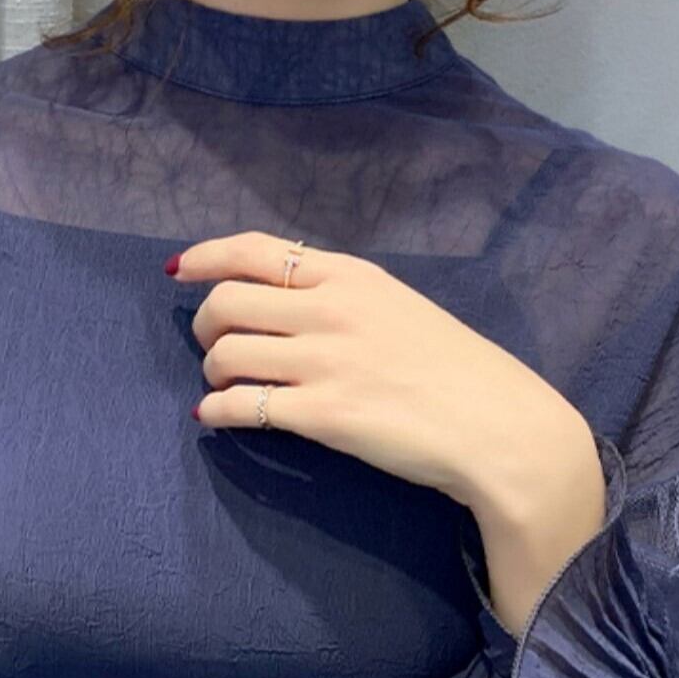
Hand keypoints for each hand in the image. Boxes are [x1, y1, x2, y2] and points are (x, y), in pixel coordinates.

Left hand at [171, 230, 605, 677]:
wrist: (499, 429)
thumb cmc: (456, 372)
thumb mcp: (400, 308)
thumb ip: (343, 298)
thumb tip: (283, 304)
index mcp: (351, 275)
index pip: (255, 249)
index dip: (205, 257)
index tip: (179, 271)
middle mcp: (331, 308)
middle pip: (227, 300)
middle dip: (205, 324)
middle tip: (213, 345)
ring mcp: (325, 361)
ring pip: (226, 352)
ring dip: (212, 370)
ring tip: (225, 385)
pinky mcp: (323, 414)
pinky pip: (242, 405)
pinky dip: (217, 412)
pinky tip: (216, 418)